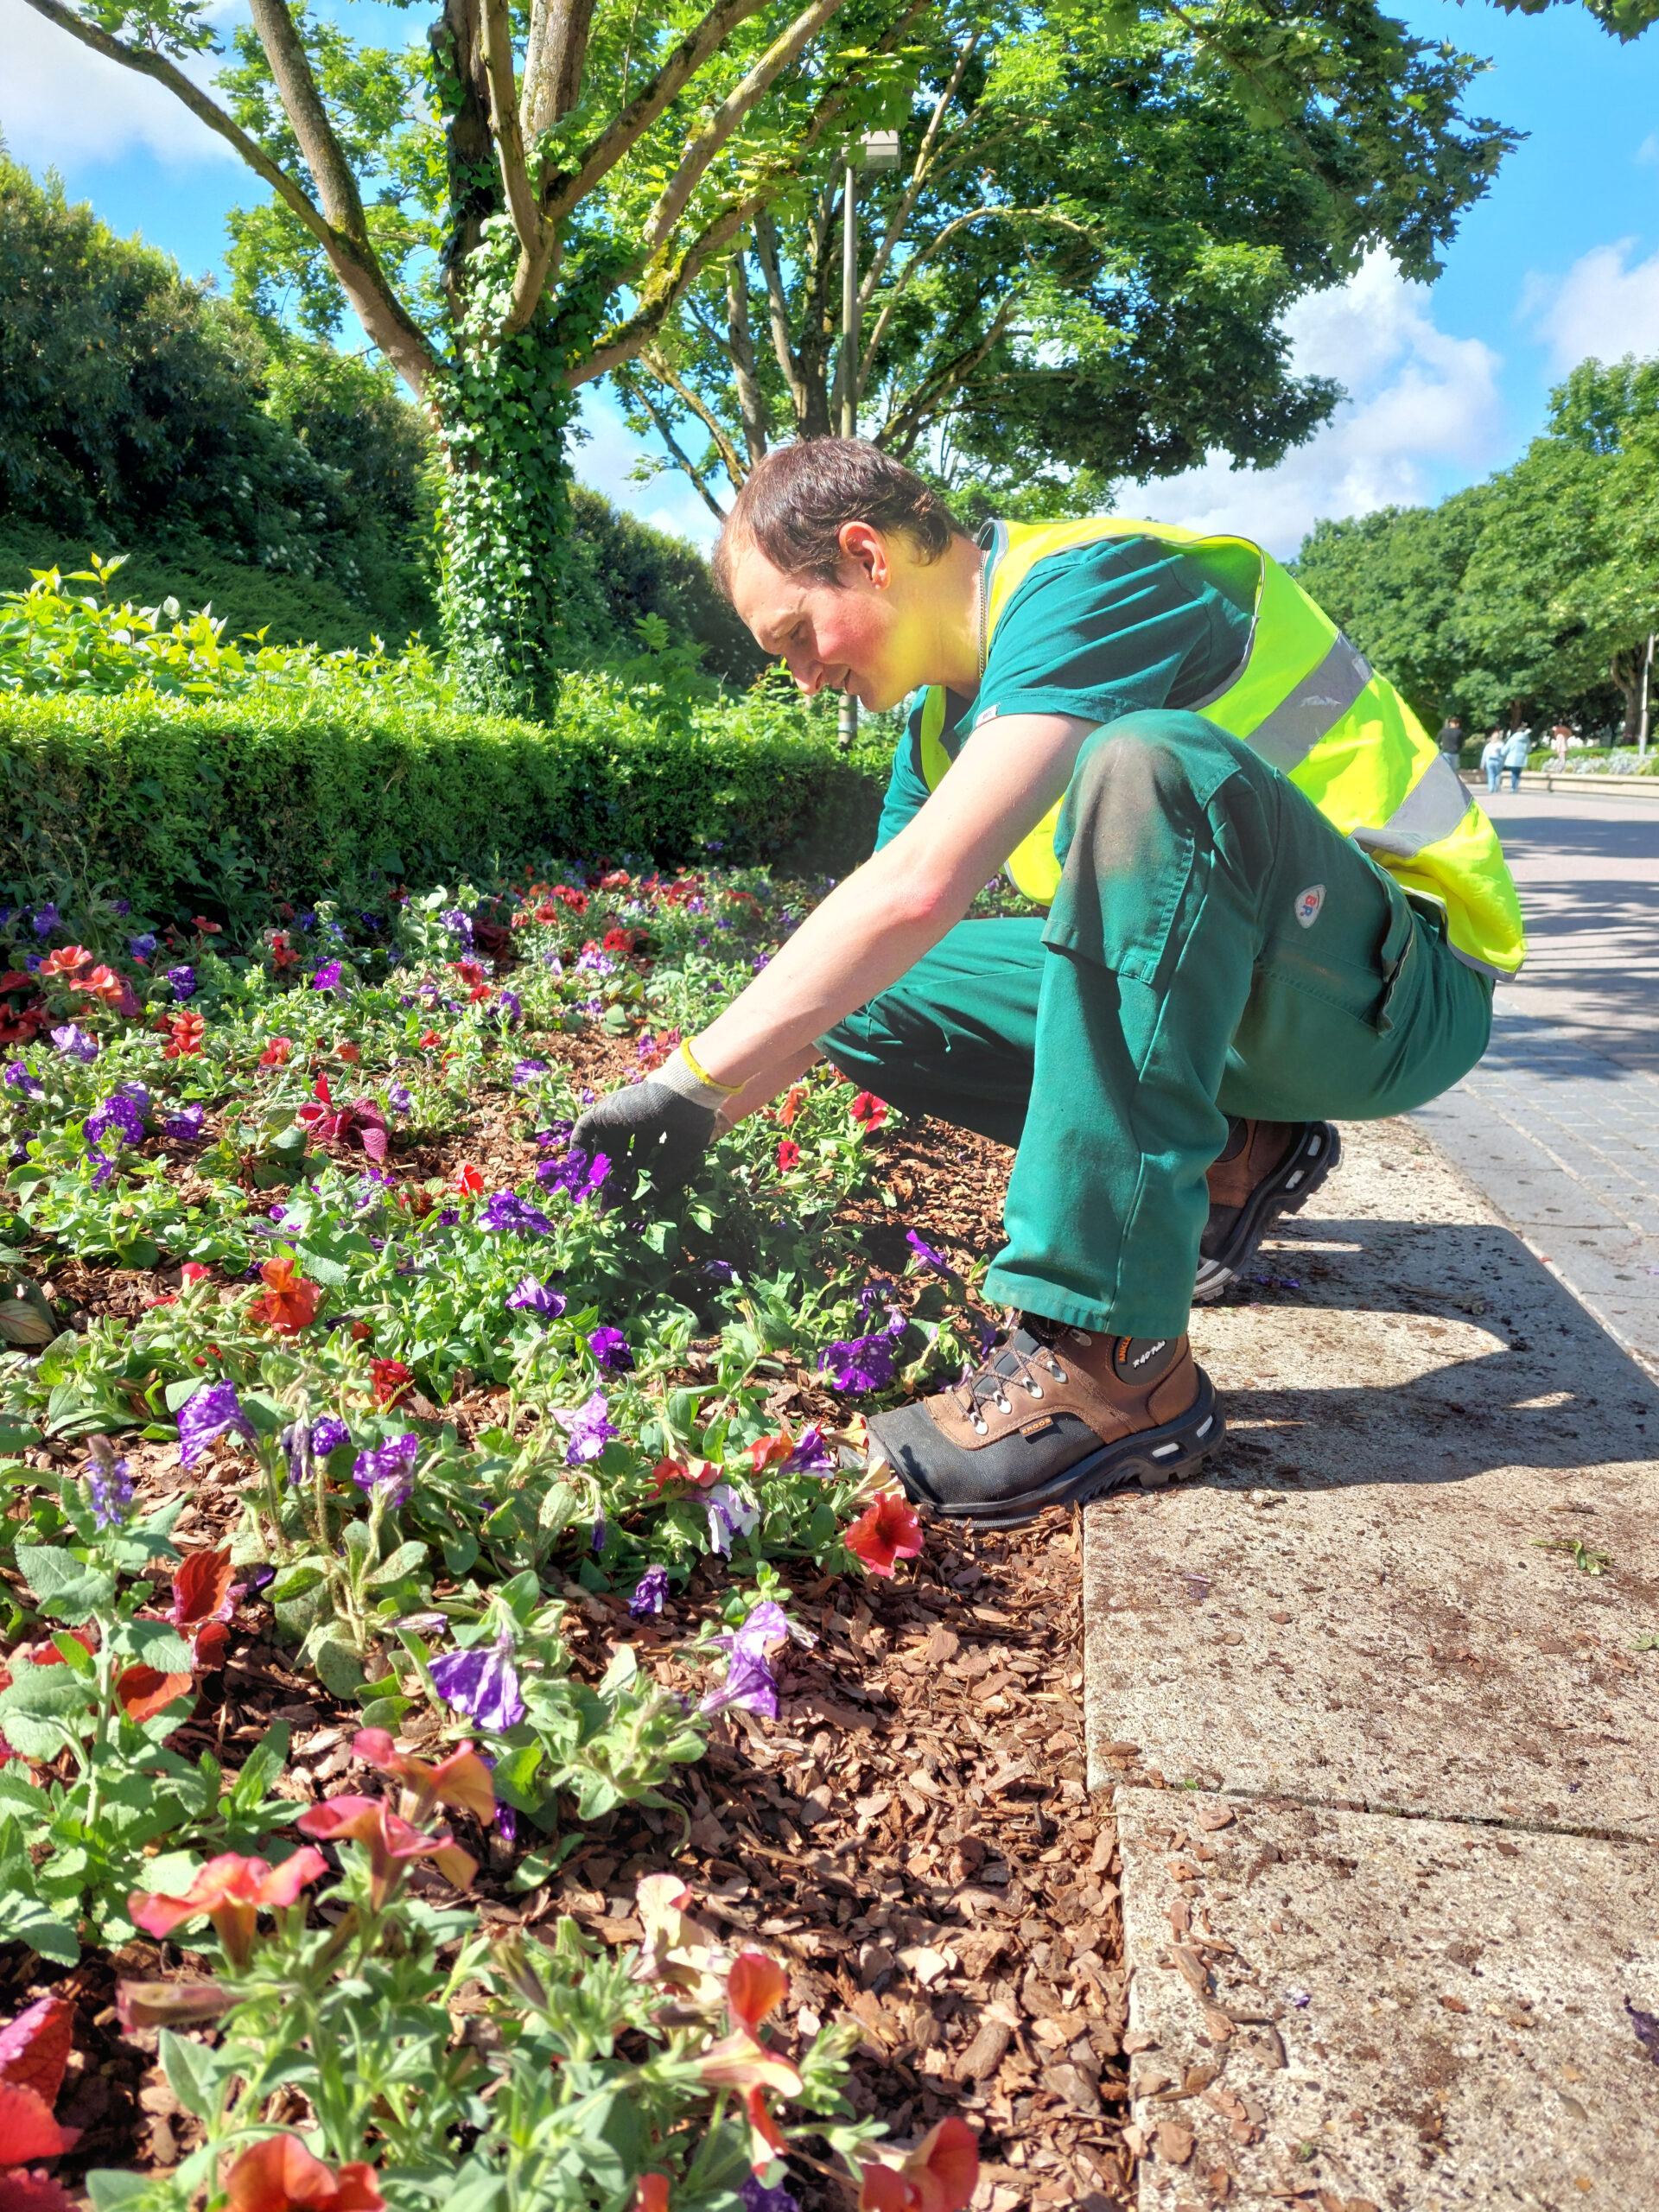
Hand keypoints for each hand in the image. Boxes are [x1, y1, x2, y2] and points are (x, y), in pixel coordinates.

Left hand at [572, 1078, 715, 1200]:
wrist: (682, 1097)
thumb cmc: (689, 1123)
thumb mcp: (681, 1154)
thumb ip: (665, 1173)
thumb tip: (653, 1194)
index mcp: (655, 1123)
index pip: (639, 1148)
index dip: (635, 1169)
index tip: (632, 1189)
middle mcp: (634, 1117)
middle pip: (618, 1147)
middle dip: (614, 1169)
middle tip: (611, 1191)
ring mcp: (617, 1114)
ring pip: (600, 1140)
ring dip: (595, 1162)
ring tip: (593, 1185)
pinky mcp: (603, 1112)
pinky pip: (583, 1132)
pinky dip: (579, 1150)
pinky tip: (582, 1170)